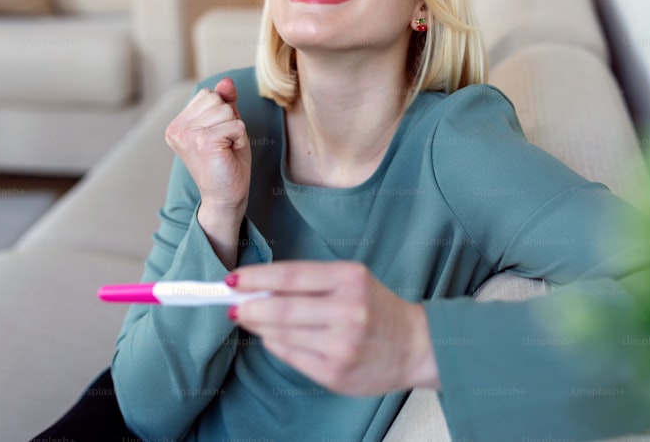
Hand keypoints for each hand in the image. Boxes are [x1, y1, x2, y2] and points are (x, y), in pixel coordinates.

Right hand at [165, 78, 250, 263]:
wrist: (226, 197)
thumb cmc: (227, 163)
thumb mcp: (227, 126)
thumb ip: (225, 103)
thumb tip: (227, 81)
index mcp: (177, 125)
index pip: (208, 94)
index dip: (223, 113)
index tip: (218, 138)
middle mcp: (177, 129)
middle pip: (216, 99)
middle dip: (229, 119)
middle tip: (224, 145)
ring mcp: (187, 135)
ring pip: (226, 110)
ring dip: (235, 130)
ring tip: (226, 150)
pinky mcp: (203, 141)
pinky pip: (236, 124)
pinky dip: (240, 138)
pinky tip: (229, 154)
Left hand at [228, 261, 440, 395]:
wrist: (416, 347)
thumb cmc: (377, 309)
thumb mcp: (352, 282)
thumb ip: (310, 283)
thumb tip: (258, 287)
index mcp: (350, 279)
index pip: (290, 276)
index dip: (256, 277)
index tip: (233, 279)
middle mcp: (348, 311)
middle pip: (281, 309)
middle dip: (249, 307)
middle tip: (233, 305)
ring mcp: (341, 345)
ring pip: (281, 335)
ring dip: (258, 327)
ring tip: (250, 319)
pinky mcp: (335, 373)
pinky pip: (291, 357)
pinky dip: (276, 345)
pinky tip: (273, 338)